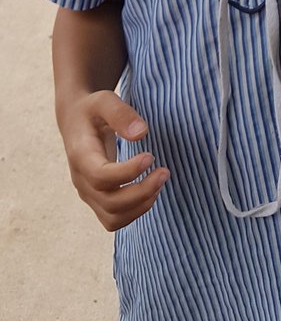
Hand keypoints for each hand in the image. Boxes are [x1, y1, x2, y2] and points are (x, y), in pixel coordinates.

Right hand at [59, 90, 168, 230]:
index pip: (100, 176)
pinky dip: (135, 211)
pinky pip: (114, 219)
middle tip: (165, 172)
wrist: (76, 121)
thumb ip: (121, 114)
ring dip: (141, 205)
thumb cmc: (92, 109)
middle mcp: (81, 180)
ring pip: (113, 218)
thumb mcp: (104, 101)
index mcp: (80, 156)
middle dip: (141, 192)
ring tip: (161, 181)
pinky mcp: (97, 199)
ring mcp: (88, 193)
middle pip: (109, 202)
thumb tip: (141, 133)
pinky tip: (152, 191)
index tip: (150, 157)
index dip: (127, 172)